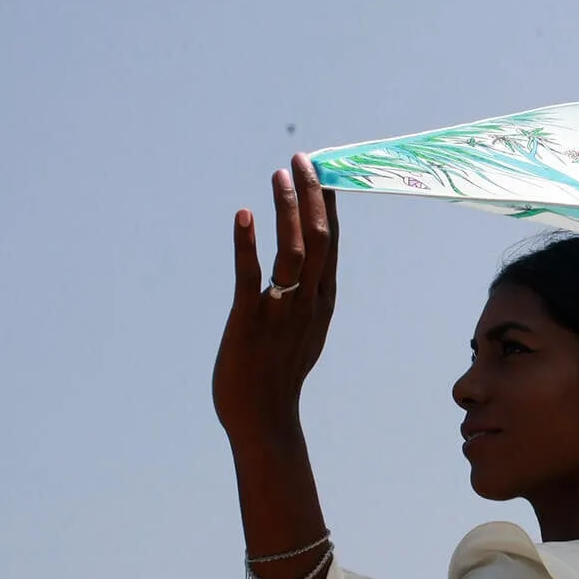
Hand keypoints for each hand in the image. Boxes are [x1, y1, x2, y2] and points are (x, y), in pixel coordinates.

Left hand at [213, 154, 339, 446]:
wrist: (263, 418)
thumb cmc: (277, 375)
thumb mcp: (303, 332)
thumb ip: (306, 299)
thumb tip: (304, 271)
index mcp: (323, 302)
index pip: (333, 244)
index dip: (329, 206)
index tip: (324, 172)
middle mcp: (309, 302)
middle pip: (320, 239)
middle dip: (313, 195)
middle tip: (303, 160)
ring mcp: (281, 311)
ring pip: (294, 250)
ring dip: (288, 210)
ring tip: (279, 175)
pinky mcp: (249, 320)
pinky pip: (251, 275)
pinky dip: (247, 243)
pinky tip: (244, 215)